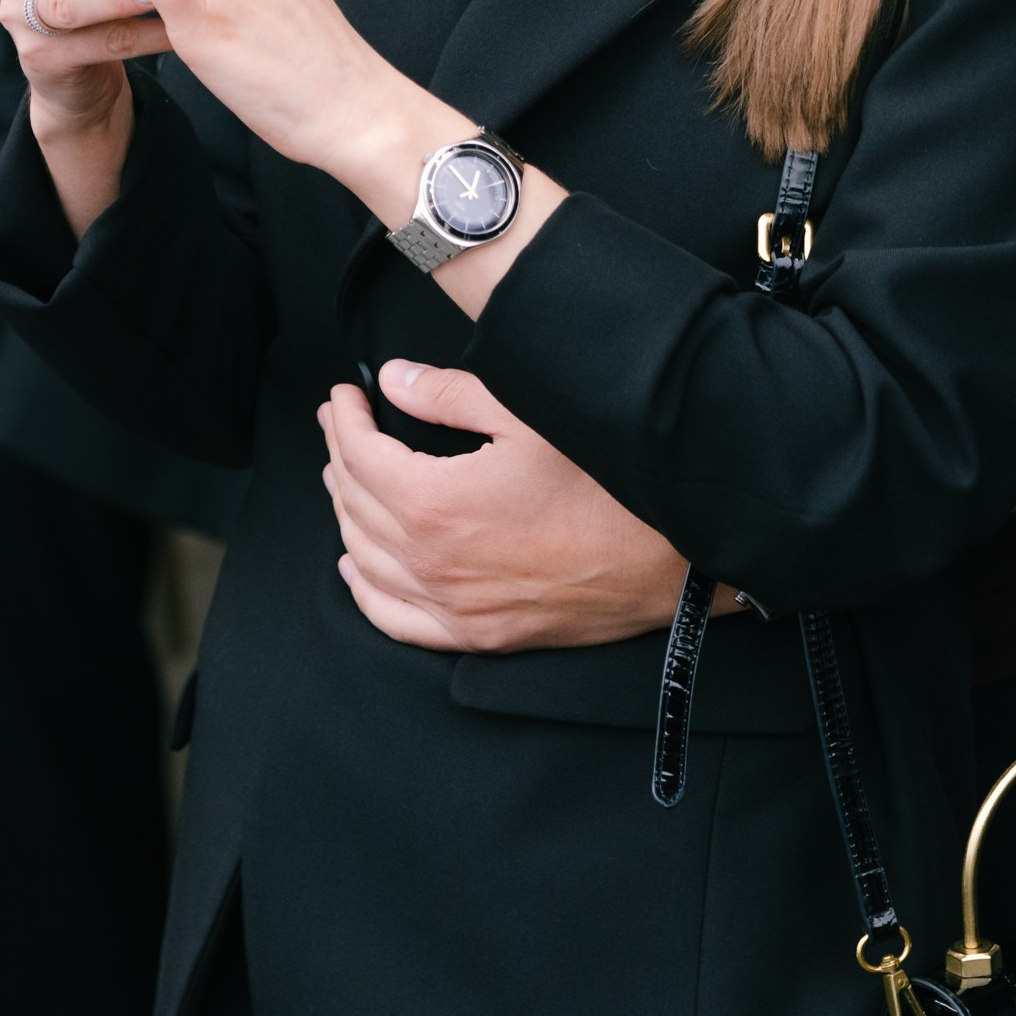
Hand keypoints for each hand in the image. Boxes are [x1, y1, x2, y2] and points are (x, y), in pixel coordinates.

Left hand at [320, 363, 697, 651]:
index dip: (344, 418)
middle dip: (340, 456)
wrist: (675, 561)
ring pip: (364, 560)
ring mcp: (452, 607)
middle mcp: (431, 563)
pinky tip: (357, 567)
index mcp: (435, 504)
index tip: (343, 395)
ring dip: (346, 514)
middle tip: (341, 425)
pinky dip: (365, 589)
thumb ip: (449, 395)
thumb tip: (394, 380)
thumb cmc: (611, 486)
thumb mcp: (530, 416)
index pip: (360, 454)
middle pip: (354, 505)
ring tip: (346, 478)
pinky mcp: (478, 635)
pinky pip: (393, 619)